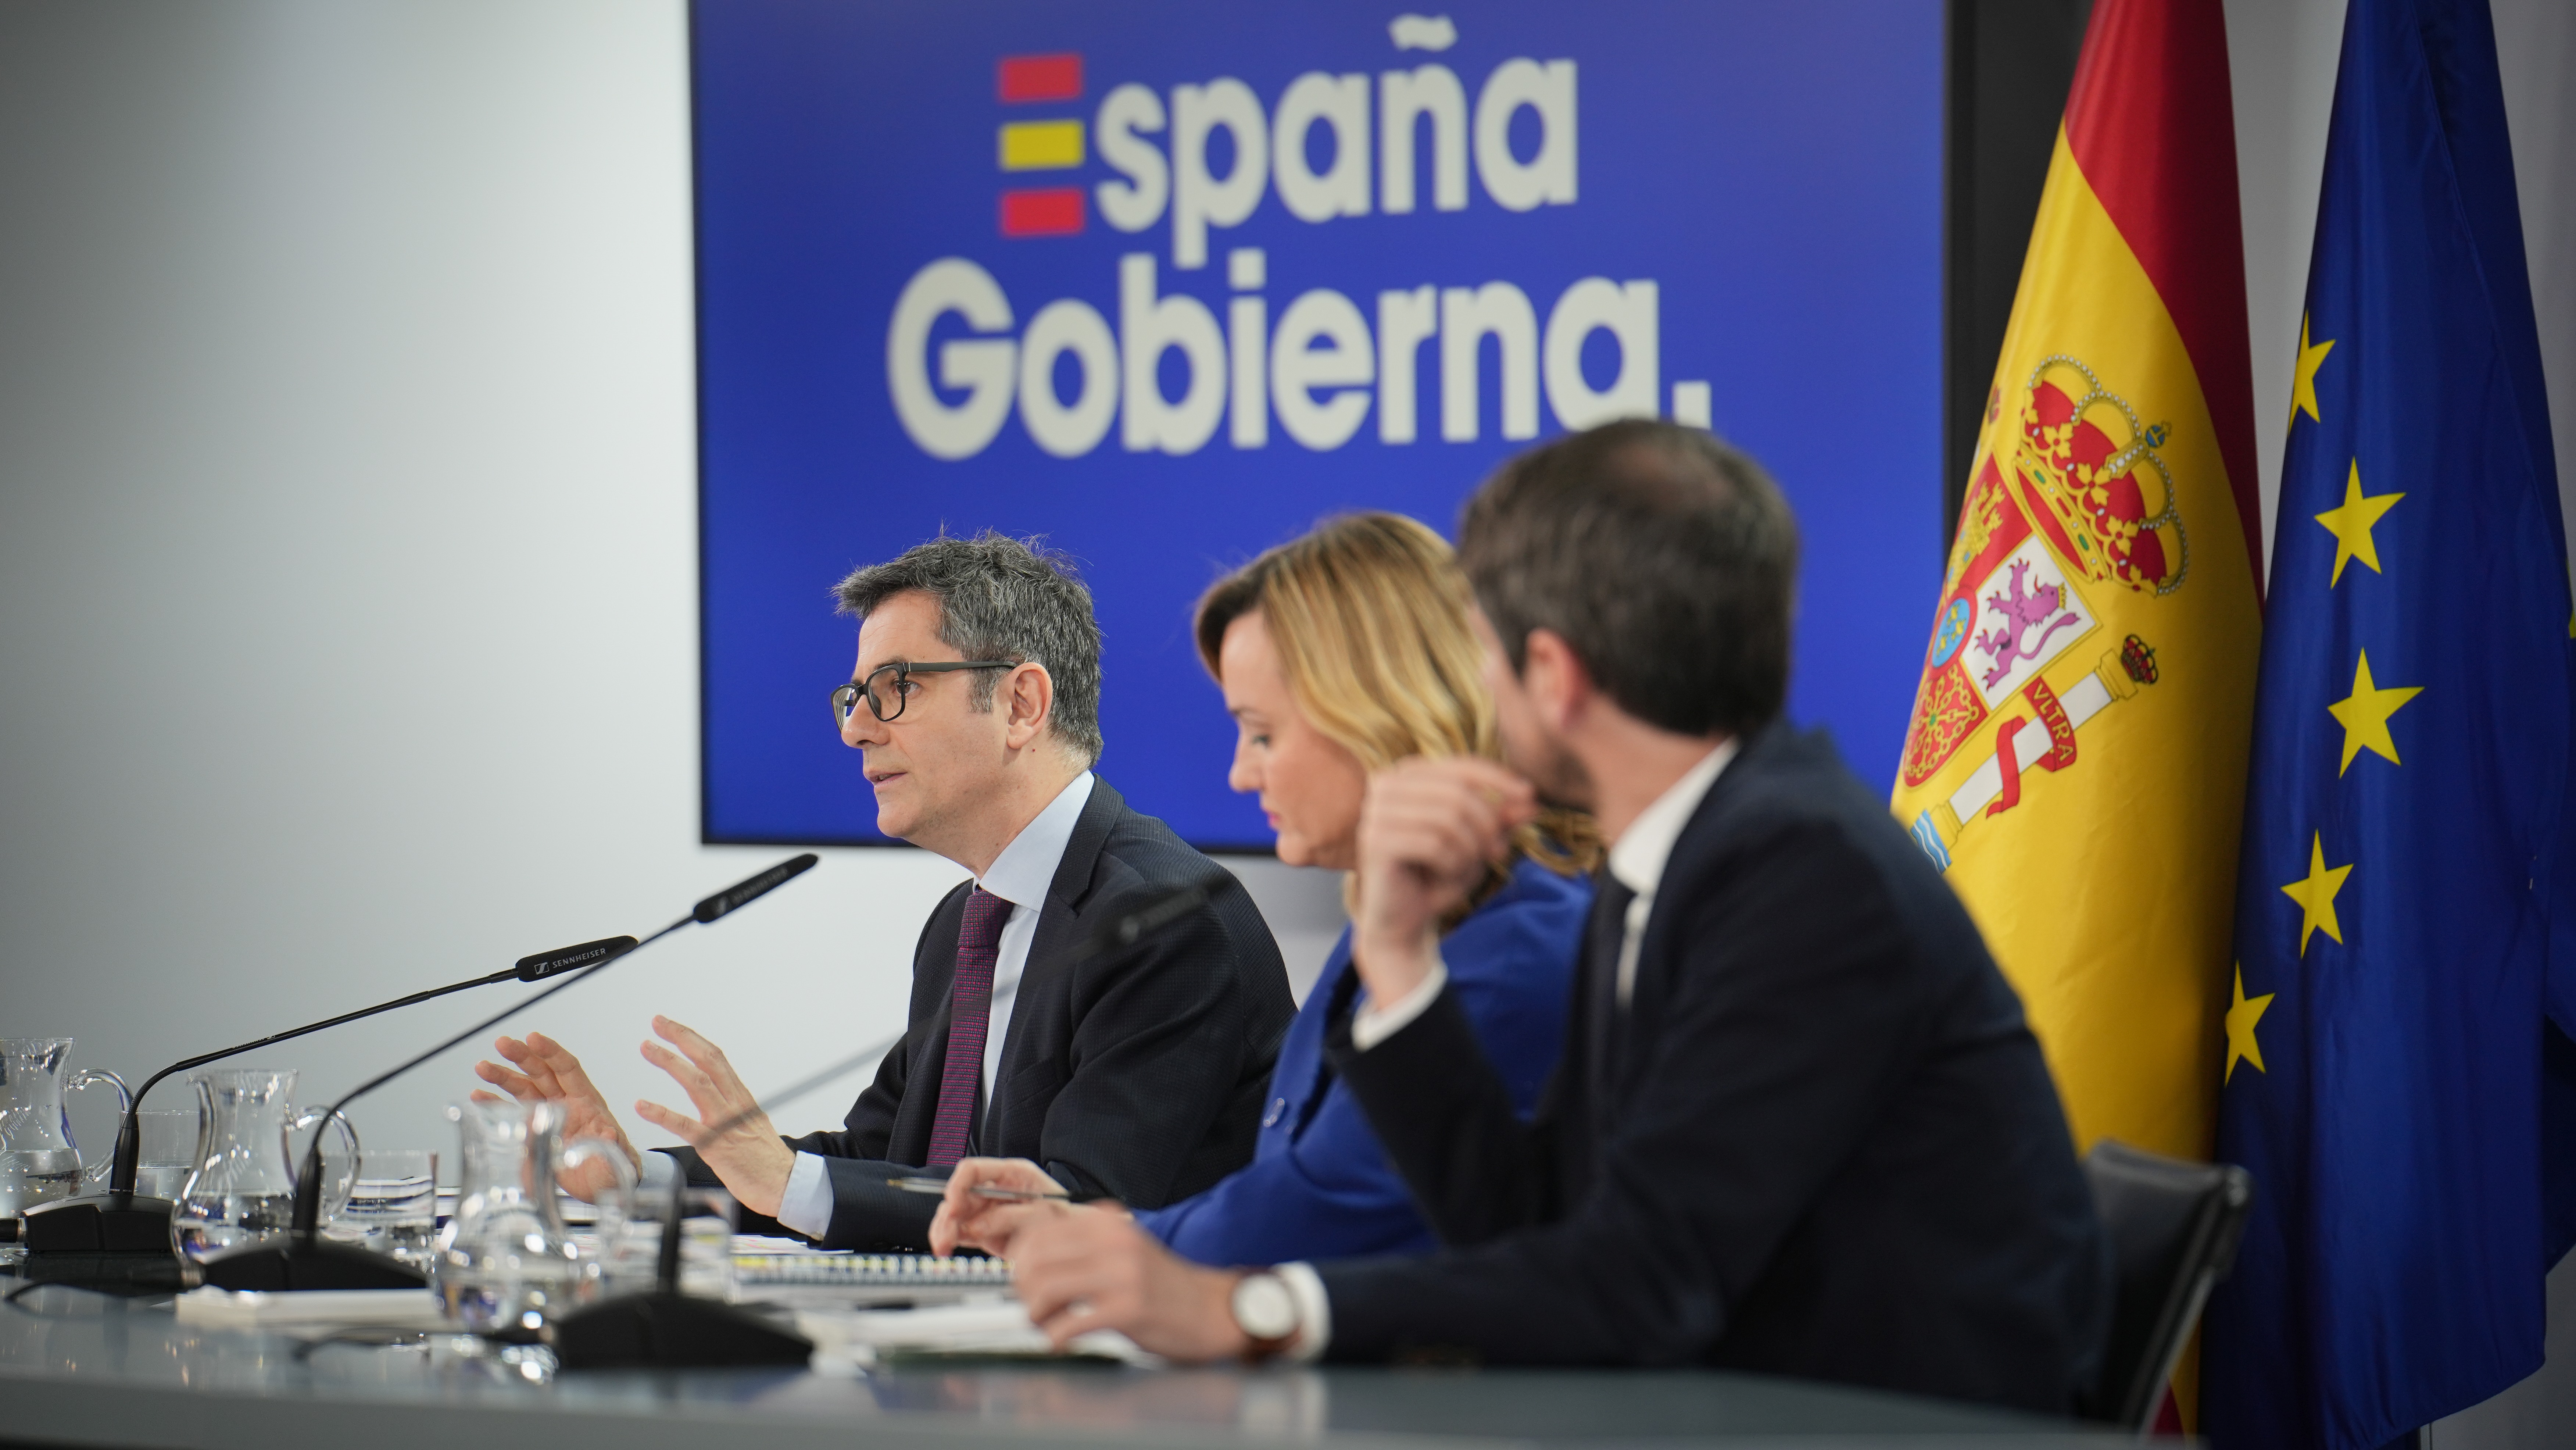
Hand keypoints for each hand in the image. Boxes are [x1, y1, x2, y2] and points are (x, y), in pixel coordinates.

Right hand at [471, 1032, 639, 1200]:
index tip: (533, 1038)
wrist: (603, 1186)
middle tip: (503, 1043)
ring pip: (524, 1088)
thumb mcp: (617, 1157)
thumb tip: (608, 1134)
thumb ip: (610, 1146)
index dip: (551, 1052)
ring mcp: (549, 1116)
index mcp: (587, 1102)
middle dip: (522, 1056)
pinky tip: (480, 1096)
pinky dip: (496, 1104)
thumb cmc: (614, 1165)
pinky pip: (513, 1113)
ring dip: (503, 1076)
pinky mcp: (535, 1132)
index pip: (568, 1068)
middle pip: (542, 1072)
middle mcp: (566, 1103)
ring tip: (483, 1066)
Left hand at [630, 1015, 797, 1217]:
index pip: (716, 1058)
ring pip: (697, 1083)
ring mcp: (725, 1124)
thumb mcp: (753, 1125)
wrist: (788, 1186)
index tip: (672, 1028)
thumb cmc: (768, 1162)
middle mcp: (734, 1104)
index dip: (693, 1039)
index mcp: (741, 1098)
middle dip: (681, 1037)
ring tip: (647, 1047)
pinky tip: (642, 1105)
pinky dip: (662, 1113)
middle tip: (657, 1022)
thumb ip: (734, 1110)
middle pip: (707, 1060)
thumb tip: (720, 1100)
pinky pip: (686, 1126)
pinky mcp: (716, 1147)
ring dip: (670, 1062)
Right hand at [930, 1157, 1067, 1256]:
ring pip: (954, 1215)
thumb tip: (977, 1226)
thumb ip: (1009, 1216)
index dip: (958, 1185)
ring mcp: (987, 1209)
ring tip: (942, 1247)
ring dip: (943, 1230)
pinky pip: (959, 1231)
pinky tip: (944, 1248)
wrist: (1072, 1236)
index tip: (952, 1204)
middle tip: (945, 1237)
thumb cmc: (1062, 1214)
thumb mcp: (1040, 1212)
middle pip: (959, 1195)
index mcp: (1010, 1173)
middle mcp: (993, 1189)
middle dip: (948, 1216)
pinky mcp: (984, 1229)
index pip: (973, 1170)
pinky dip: (949, 1239)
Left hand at [1004, 1205, 1250, 1361]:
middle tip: (1032, 1307)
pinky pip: (1069, 1324)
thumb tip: (1026, 1260)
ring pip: (1046, 1289)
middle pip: (1035, 1260)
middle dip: (1022, 1289)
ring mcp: (1122, 1274)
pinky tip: (1061, 1342)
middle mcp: (1113, 1241)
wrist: (1210, 1309)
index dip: (1018, 1260)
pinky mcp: (1128, 1309)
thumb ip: (1080, 1248)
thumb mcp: (1121, 1249)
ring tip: (1044, 1325)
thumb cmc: (1161, 1284)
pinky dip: (1054, 1337)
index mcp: (1107, 1222)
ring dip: (1034, 1314)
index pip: (1038, 1231)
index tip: (1021, 1279)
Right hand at [1351, 757, 1536, 1001]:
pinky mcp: (1376, 842)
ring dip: (1469, 849)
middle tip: (1497, 853)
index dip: (1499, 780)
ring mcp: (1376, 812)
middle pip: (1458, 792)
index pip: (1461, 767)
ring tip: (1464, 867)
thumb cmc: (1437, 875)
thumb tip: (1530, 800)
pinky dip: (1452, 864)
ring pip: (1448, 818)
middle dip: (1488, 825)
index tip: (1530, 797)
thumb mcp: (1477, 843)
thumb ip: (1500, 819)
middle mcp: (1385, 785)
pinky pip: (1434, 844)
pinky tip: (1444, 877)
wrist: (1403, 921)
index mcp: (1407, 774)